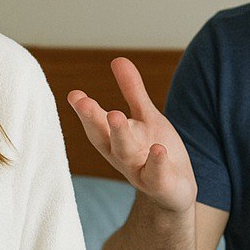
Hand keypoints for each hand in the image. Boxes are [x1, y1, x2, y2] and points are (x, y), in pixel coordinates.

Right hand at [67, 57, 196, 212]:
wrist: (175, 191)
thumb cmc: (154, 150)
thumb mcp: (145, 117)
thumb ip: (132, 91)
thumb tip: (117, 59)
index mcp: (114, 140)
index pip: (96, 124)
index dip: (85, 111)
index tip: (74, 94)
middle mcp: (122, 156)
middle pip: (105, 137)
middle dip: (93, 119)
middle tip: (83, 101)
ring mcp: (139, 172)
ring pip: (126, 154)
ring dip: (120, 134)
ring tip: (115, 114)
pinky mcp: (160, 185)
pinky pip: (156, 175)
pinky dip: (156, 162)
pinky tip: (157, 149)